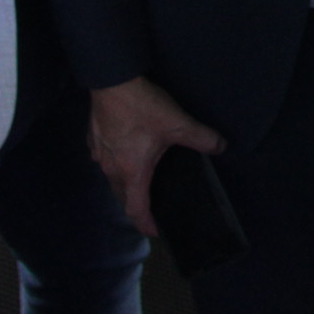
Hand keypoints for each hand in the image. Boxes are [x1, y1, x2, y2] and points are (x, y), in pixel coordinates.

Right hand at [88, 78, 226, 237]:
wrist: (112, 81)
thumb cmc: (143, 107)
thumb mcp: (178, 124)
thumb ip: (202, 138)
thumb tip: (221, 147)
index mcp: (132, 172)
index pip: (136, 209)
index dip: (146, 223)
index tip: (155, 231)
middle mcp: (111, 168)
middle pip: (122, 196)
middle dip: (136, 205)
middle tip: (151, 206)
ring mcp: (99, 153)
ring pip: (111, 178)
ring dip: (124, 184)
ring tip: (139, 181)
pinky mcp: (93, 138)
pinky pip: (103, 159)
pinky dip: (114, 163)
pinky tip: (123, 153)